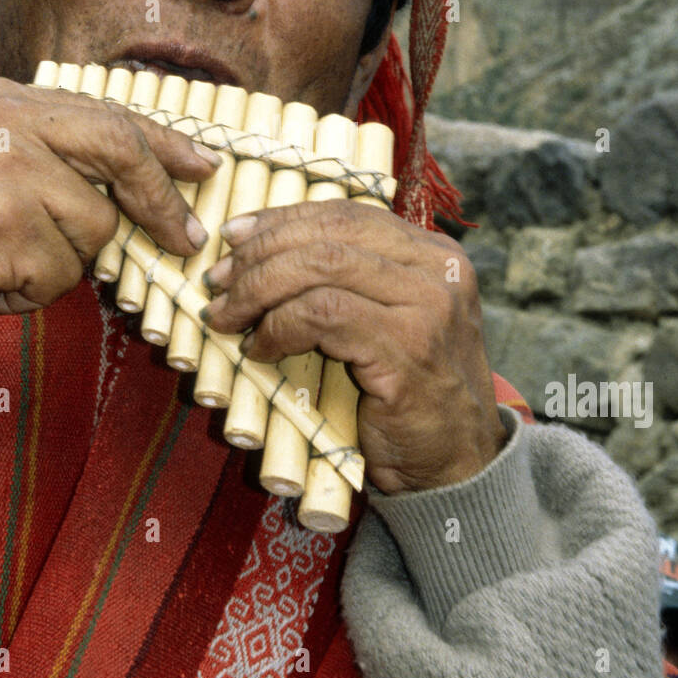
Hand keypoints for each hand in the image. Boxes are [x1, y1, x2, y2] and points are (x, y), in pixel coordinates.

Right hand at [0, 77, 218, 347]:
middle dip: (159, 198)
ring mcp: (2, 178)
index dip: (165, 143)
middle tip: (184, 236)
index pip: (107, 112)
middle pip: (120, 149)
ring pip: (93, 227)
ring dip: (63, 261)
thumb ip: (52, 153)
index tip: (203, 165)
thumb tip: (143, 178)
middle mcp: (4, 125)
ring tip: (2, 259)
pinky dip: (33, 292)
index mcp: (4, 99)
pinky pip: (61, 274)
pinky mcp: (0, 235)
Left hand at [200, 201, 506, 493]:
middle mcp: (436, 268)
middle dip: (260, 253)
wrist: (458, 464)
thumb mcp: (385, 321)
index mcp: (432, 253)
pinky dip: (278, 326)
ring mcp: (426, 305)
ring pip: (321, 266)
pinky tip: (259, 349)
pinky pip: (322, 314)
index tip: (234, 237)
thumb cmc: (408, 396)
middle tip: (219, 282)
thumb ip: (349, 283)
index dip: (281, 220)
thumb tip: (258, 249)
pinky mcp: (406, 347)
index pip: (345, 213)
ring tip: (227, 316)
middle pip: (329, 234)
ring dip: (259, 289)